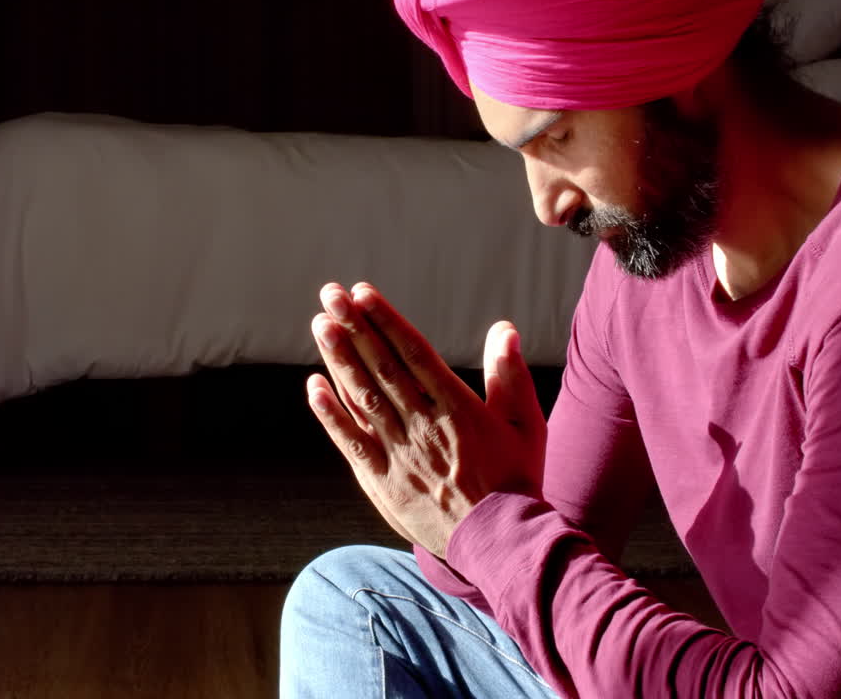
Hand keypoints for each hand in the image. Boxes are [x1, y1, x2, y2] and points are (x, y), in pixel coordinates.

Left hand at [306, 281, 547, 558]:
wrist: (502, 545)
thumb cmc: (516, 480)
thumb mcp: (525, 424)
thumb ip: (510, 376)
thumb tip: (503, 329)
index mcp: (457, 408)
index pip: (414, 353)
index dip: (386, 321)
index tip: (363, 294)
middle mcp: (423, 426)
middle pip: (382, 368)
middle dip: (354, 328)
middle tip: (330, 295)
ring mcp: (400, 454)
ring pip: (363, 398)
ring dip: (339, 359)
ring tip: (320, 325)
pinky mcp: (383, 482)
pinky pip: (352, 443)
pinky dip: (331, 415)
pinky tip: (314, 387)